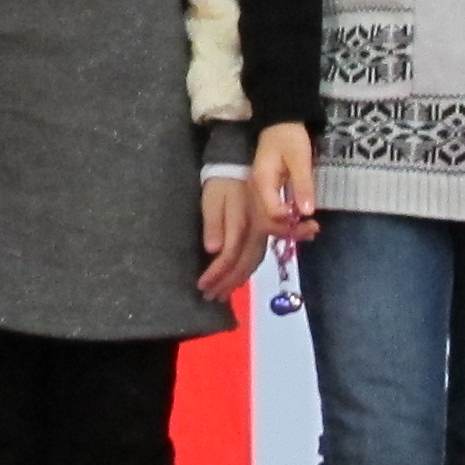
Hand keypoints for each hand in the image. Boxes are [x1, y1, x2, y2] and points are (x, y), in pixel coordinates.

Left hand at [197, 174, 263, 301]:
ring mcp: (261, 233)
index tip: (202, 287)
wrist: (237, 166)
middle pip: (242, 265)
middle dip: (226, 284)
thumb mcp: (212, 200)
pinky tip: (237, 279)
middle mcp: (255, 233)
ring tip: (221, 294)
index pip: (229, 257)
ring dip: (237, 281)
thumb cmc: (221, 183)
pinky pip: (256, 257)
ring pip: (251, 263)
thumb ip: (214, 224)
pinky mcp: (262, 232)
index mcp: (242, 226)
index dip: (216, 275)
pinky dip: (246, 271)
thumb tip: (213, 249)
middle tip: (210, 297)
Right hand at [251, 121, 318, 241]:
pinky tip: (301, 221)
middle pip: (267, 220)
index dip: (290, 221)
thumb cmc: (290, 137)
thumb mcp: (300, 159)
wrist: (280, 121)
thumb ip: (302, 185)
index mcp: (262, 182)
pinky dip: (286, 220)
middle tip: (314, 230)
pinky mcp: (266, 191)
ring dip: (288, 229)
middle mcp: (256, 191)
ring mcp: (259, 192)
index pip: (271, 212)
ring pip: (268, 219)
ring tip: (311, 231)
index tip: (312, 221)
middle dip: (289, 231)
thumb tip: (307, 213)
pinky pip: (272, 211)